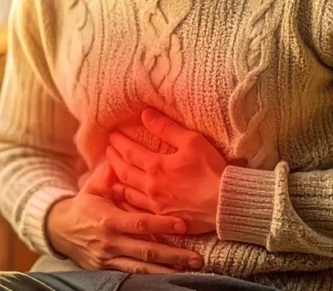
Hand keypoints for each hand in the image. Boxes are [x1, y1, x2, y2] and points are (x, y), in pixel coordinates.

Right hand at [46, 162, 204, 273]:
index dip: (162, 224)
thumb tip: (121, 158)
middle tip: (197, 257)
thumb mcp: (92, 188)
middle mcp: (110, 242)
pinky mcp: (107, 270)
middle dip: (173, 254)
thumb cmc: (83, 206)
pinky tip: (170, 276)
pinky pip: (132, 276)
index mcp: (108, 220)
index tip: (183, 224)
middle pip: (146, 251)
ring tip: (190, 269)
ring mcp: (109, 259)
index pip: (140, 223)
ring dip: (167, 270)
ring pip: (142, 268)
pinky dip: (152, 277)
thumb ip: (109, 176)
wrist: (60, 231)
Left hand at [107, 108, 228, 234]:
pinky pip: (137, 210)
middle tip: (107, 151)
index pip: (129, 151)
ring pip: (127, 192)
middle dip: (113, 159)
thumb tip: (145, 114)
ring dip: (117, 180)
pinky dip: (126, 202)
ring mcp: (155, 204)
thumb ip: (166, 128)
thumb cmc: (211, 170)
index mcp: (155, 166)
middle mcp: (150, 186)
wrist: (224, 203)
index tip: (112, 135)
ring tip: (111, 173)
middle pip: (124, 171)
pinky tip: (125, 200)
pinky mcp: (162, 218)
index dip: (119, 142)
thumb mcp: (192, 141)